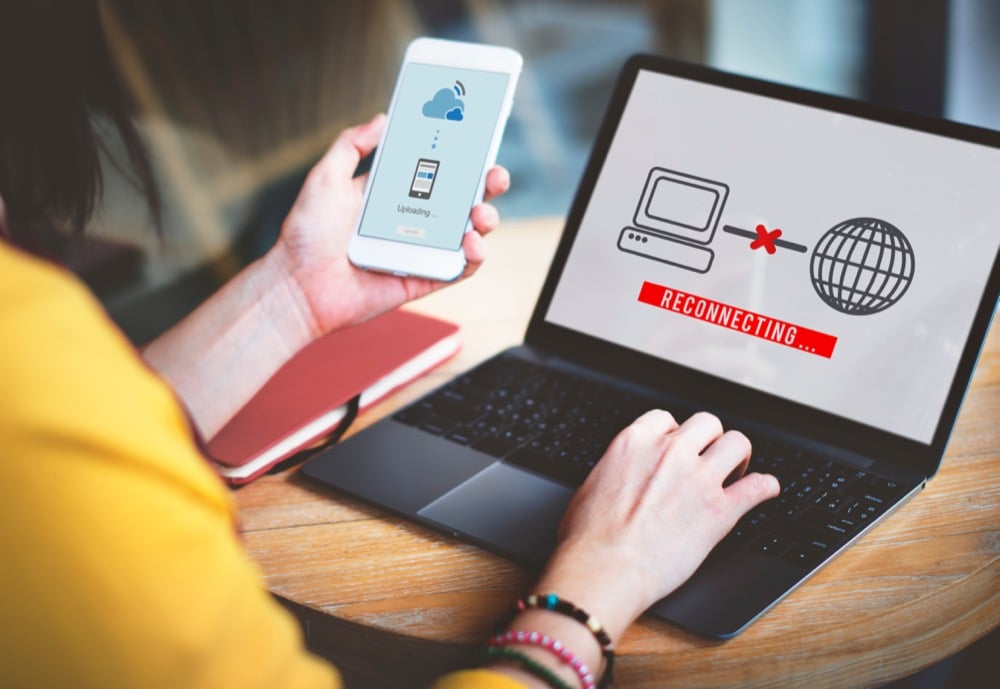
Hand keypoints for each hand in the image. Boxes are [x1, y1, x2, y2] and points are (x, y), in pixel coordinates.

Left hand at [269, 113, 510, 337]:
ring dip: (486, 219)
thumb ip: (352, 145)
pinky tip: (471, 242)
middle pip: (462, 198)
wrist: (298, 285)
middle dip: (487, 184)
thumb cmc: (306, 235)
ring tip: (479, 213)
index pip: (437, 169)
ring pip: (469, 232)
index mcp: (394, 193)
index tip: (478, 138)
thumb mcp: (326, 178)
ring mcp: (422, 250)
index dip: (461, 155)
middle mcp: (413, 220)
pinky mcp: (425, 279)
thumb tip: (383, 118)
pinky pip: (460, 268)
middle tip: (494, 175)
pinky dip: (475, 255)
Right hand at [535, 410, 779, 640]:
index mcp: (635, 442)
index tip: (676, 448)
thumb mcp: (591, 484)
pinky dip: (766, 487)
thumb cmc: (589, 537)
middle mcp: (670, 452)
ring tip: (735, 471)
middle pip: (707, 423)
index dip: (674, 434)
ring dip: (738, 456)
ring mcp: (698, 479)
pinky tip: (765, 490)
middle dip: (709, 440)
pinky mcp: (720, 510)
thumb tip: (622, 475)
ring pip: (737, 443)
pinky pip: (759, 487)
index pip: (666, 419)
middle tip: (707, 459)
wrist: (605, 568)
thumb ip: (617, 469)